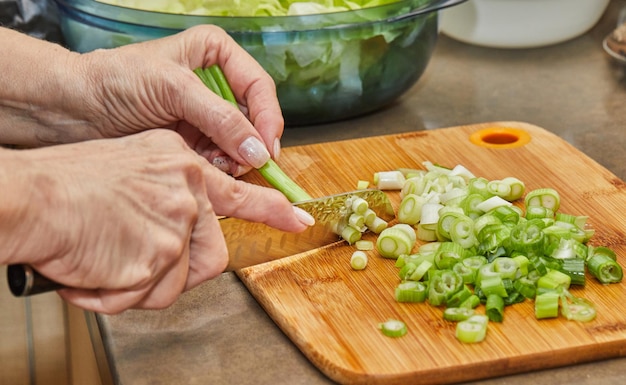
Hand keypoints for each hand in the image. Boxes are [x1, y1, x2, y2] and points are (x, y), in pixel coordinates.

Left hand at [1, 25, 282, 175]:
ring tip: (218, 165)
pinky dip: (218, 167)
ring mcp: (205, 114)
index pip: (258, 87)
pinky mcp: (193, 140)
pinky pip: (221, 157)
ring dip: (234, 158)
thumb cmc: (116, 81)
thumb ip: (220, 119)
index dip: (268, 118)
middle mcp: (216, 84)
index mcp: (216, 54)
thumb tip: (258, 150)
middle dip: (251, 143)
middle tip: (245, 164)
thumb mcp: (173, 90)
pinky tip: (205, 168)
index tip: (267, 149)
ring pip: (241, 142)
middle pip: (254, 118)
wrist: (73, 109)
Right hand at [5, 130, 309, 313]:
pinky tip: (94, 272)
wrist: (32, 197)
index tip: (298, 219)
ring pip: (179, 280)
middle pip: (211, 254)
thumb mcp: (131, 166)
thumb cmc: (67, 184)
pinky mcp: (161, 255)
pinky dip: (117, 295)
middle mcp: (187, 190)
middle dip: (180, 269)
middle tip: (141, 262)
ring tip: (107, 260)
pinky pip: (148, 296)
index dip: (274, 209)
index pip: (241, 190)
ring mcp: (177, 222)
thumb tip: (184, 228)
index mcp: (181, 164)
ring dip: (142, 282)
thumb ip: (168, 192)